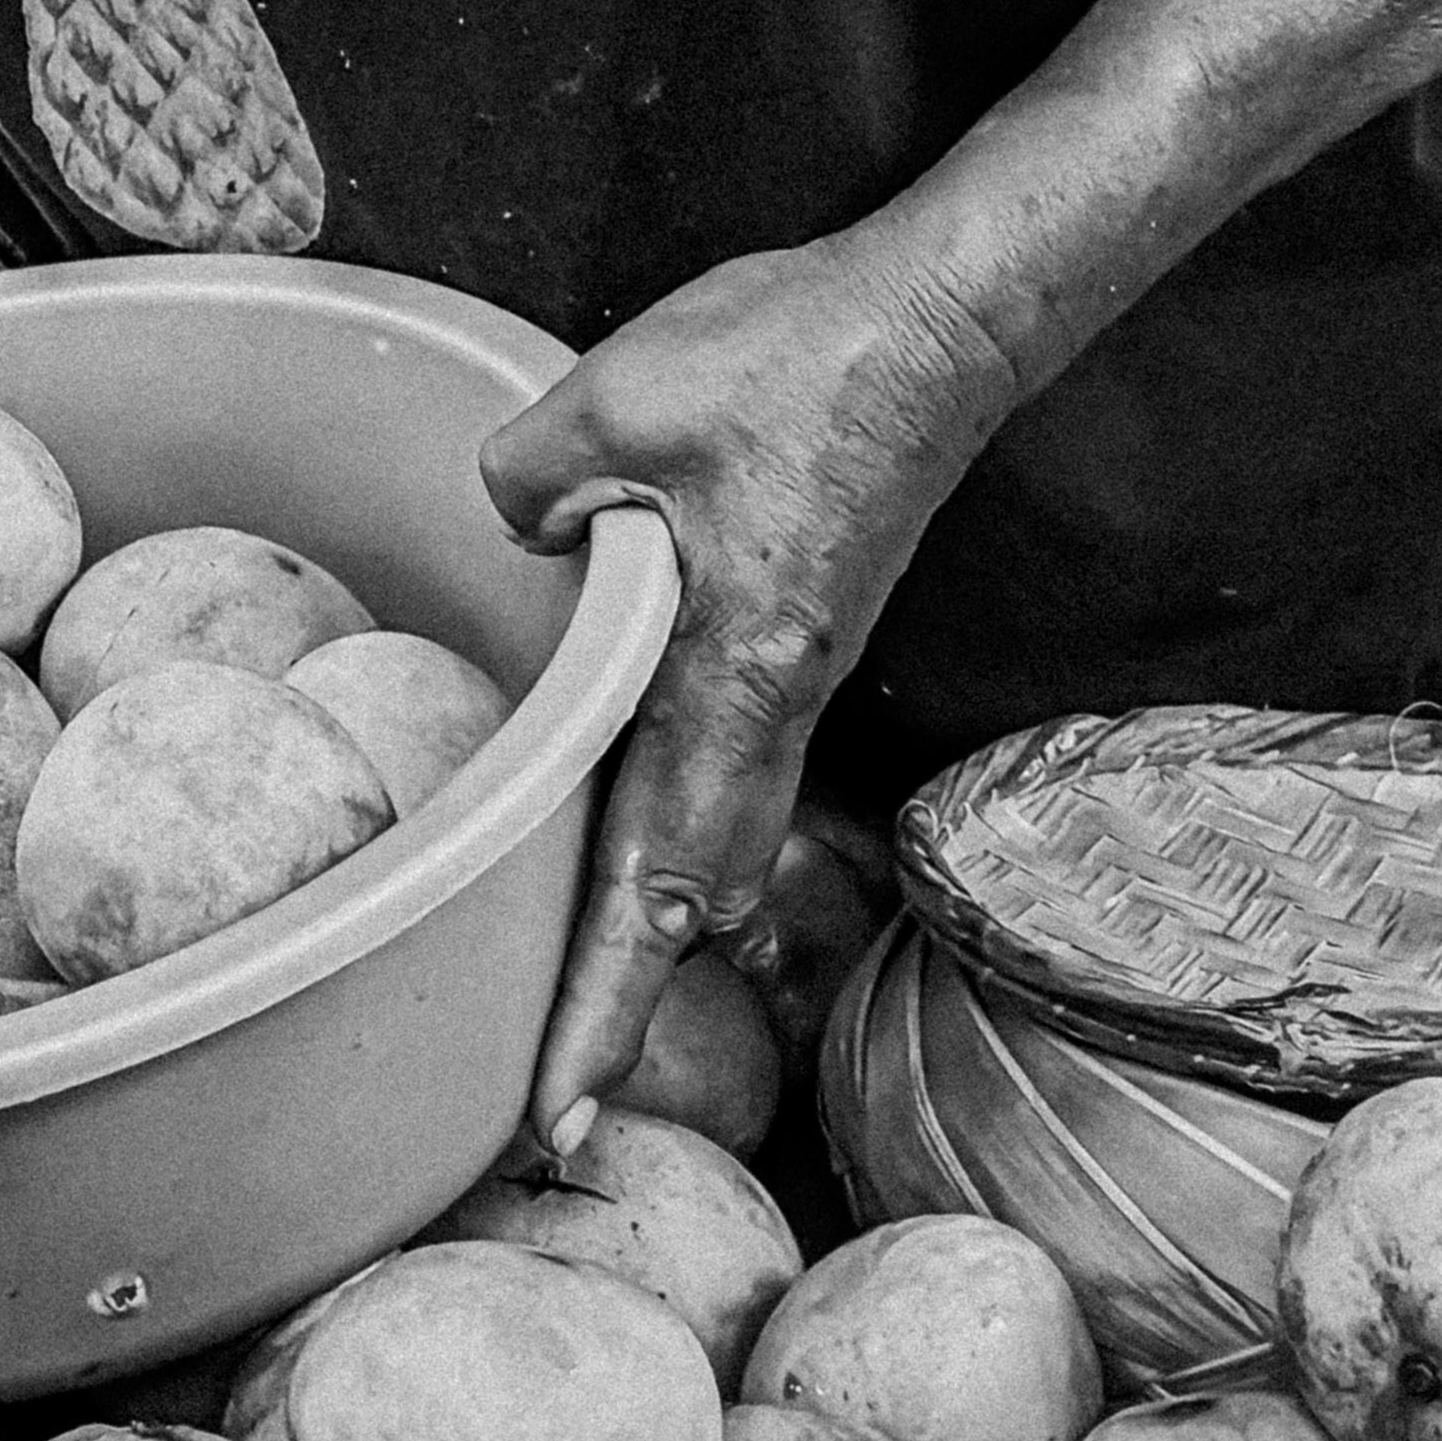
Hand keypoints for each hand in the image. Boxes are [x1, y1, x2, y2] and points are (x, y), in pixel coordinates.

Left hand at [480, 233, 1008, 1152]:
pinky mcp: (792, 639)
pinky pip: (722, 773)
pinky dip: (672, 839)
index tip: (556, 1114)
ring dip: (648, 931)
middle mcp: (770, 708)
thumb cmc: (792, 364)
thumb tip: (508, 543)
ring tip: (579, 1010)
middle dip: (620, 1008)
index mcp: (730, 679)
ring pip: (711, 842)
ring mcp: (789, 681)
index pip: (652, 880)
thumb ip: (530, 488)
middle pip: (689, 896)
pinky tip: (630, 845)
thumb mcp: (617, 402)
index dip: (601, 1005)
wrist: (933, 326)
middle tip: (550, 1115)